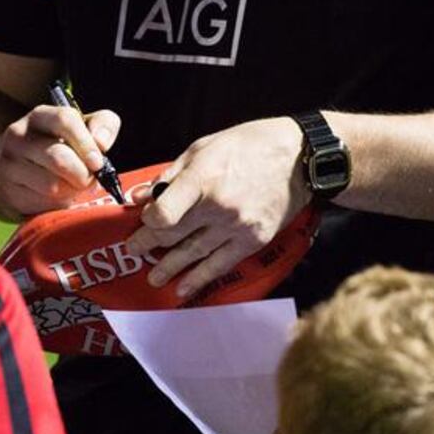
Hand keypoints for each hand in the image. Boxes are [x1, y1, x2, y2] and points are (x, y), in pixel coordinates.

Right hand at [0, 103, 120, 216]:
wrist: (18, 170)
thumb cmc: (61, 146)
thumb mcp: (84, 129)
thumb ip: (103, 125)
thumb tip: (101, 142)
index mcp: (40, 116)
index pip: (65, 120)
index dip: (86, 143)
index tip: (98, 163)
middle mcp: (18, 136)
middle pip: (59, 158)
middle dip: (82, 175)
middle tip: (89, 181)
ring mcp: (7, 164)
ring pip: (52, 185)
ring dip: (71, 192)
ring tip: (71, 187)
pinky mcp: (5, 192)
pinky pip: (42, 204)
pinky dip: (56, 205)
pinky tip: (55, 197)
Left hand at [126, 118, 305, 298]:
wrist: (298, 159)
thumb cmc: (249, 145)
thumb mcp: (203, 147)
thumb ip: (171, 175)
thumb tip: (142, 196)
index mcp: (202, 178)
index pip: (164, 213)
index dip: (148, 221)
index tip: (144, 221)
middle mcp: (218, 206)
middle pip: (174, 234)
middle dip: (150, 245)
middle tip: (136, 251)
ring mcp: (237, 226)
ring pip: (193, 253)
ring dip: (169, 267)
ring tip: (154, 278)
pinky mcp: (253, 240)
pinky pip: (220, 264)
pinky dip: (199, 278)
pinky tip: (183, 288)